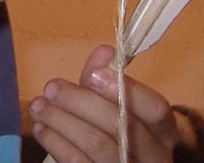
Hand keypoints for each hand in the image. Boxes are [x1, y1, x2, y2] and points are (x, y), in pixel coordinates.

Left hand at [30, 45, 178, 162]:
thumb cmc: (118, 131)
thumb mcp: (116, 105)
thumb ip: (108, 78)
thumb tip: (105, 51)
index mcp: (163, 131)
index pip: (155, 109)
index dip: (125, 89)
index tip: (93, 74)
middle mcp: (154, 156)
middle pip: (120, 125)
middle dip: (80, 102)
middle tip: (52, 87)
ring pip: (96, 144)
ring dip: (61, 121)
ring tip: (40, 106)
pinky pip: (79, 162)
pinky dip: (56, 142)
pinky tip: (43, 128)